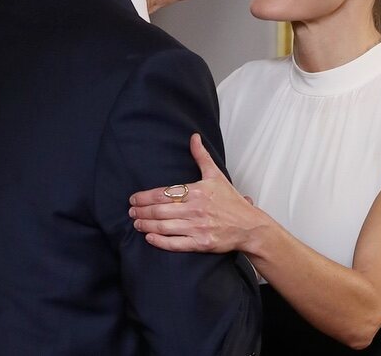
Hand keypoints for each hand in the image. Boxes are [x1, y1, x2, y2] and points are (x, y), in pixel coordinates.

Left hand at [128, 133, 260, 252]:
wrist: (249, 226)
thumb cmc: (231, 202)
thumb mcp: (216, 175)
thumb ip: (202, 156)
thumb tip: (194, 137)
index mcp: (198, 191)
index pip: (164, 193)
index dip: (145, 197)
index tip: (133, 198)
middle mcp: (196, 209)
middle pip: (160, 210)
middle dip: (142, 211)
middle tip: (131, 212)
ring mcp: (198, 228)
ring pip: (164, 227)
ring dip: (147, 226)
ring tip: (137, 224)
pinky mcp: (201, 244)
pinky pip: (176, 244)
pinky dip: (160, 242)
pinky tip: (149, 238)